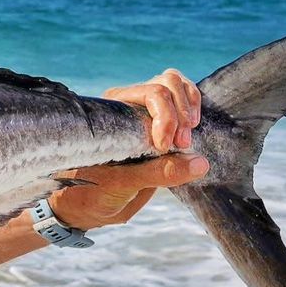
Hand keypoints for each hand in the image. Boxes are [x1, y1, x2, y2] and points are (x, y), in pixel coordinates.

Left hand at [52, 69, 206, 230]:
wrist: (84, 203)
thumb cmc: (91, 192)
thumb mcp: (121, 184)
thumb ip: (159, 173)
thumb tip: (200, 163)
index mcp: (110, 113)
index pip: (149, 93)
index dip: (166, 117)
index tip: (165, 147)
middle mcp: (125, 105)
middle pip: (164, 84)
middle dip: (179, 113)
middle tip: (181, 145)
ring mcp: (141, 110)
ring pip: (172, 83)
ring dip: (188, 107)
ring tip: (185, 140)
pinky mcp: (157, 120)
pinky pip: (179, 97)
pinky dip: (192, 106)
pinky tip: (191, 128)